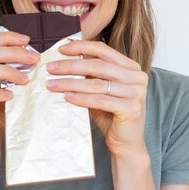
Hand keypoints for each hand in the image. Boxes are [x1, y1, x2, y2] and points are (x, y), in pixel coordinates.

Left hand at [45, 40, 148, 157]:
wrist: (126, 143)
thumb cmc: (111, 115)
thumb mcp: (101, 90)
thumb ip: (90, 75)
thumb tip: (62, 61)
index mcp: (131, 67)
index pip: (103, 50)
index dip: (81, 47)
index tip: (61, 49)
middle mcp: (137, 77)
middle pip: (98, 65)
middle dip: (71, 66)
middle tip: (51, 68)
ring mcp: (137, 93)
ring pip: (97, 84)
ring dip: (71, 83)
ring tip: (53, 84)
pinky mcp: (132, 109)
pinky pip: (100, 101)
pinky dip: (81, 99)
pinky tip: (67, 97)